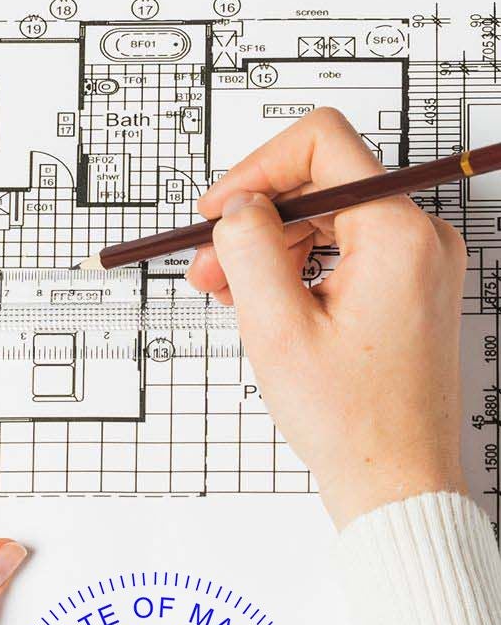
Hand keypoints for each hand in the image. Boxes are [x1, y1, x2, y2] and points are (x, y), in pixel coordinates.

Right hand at [186, 107, 467, 527]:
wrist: (395, 481)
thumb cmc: (351, 418)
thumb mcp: (275, 326)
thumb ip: (250, 247)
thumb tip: (238, 204)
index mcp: (398, 235)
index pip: (322, 144)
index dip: (257, 168)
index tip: (217, 210)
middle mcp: (419, 237)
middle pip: (319, 183)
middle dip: (254, 218)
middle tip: (205, 266)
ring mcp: (416, 262)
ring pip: (324, 218)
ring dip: (267, 247)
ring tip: (225, 293)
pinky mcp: (406, 286)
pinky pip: (339, 250)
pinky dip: (293, 267)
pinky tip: (260, 302)